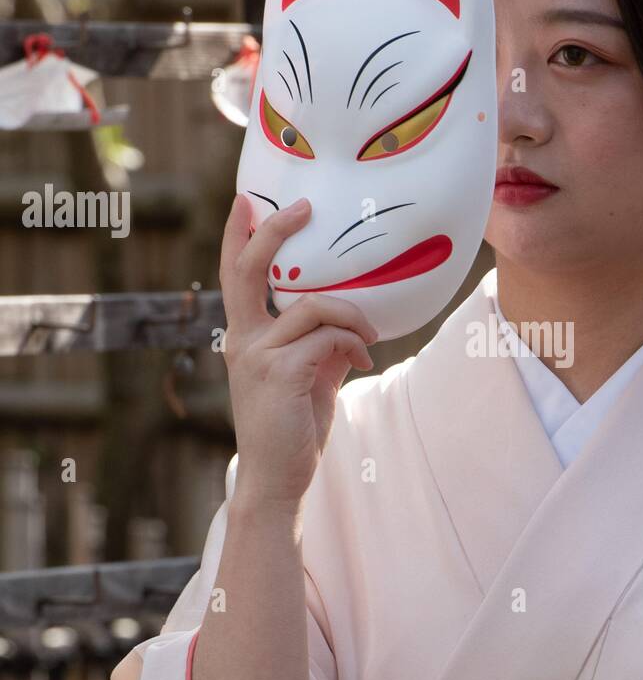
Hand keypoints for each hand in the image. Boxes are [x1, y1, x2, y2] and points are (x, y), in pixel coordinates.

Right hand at [219, 194, 377, 509]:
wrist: (276, 479)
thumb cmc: (292, 430)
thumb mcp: (308, 378)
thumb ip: (321, 345)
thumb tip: (351, 325)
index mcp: (245, 337)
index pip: (235, 276)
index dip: (240, 236)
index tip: (248, 200)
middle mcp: (243, 340)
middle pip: (249, 271)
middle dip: (274, 233)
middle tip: (304, 207)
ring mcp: (259, 356)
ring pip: (315, 306)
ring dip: (353, 316)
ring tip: (370, 338)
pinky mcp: (282, 373)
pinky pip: (328, 337)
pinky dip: (353, 342)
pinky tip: (363, 359)